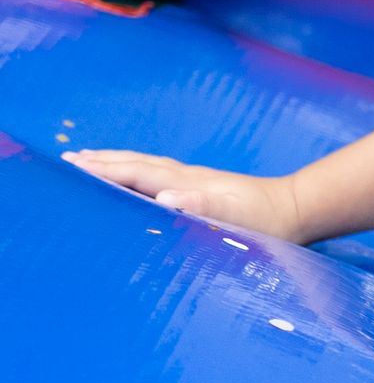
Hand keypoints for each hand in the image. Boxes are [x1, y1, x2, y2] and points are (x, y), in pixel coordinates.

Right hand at [64, 149, 307, 242]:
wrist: (296, 209)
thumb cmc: (266, 222)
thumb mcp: (235, 218)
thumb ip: (202, 205)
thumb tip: (166, 197)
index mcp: (187, 184)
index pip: (136, 175)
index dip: (103, 172)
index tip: (72, 169)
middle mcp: (186, 177)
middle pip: (136, 164)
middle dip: (101, 162)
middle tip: (67, 161)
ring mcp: (194, 179)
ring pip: (146, 166)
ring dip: (116, 162)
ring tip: (89, 161)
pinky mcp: (203, 186)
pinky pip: (158, 173)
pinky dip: (136, 170)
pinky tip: (135, 177)